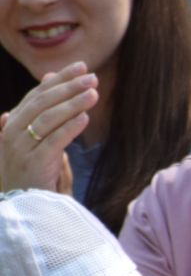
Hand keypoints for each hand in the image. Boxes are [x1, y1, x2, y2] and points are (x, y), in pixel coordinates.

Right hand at [1, 64, 95, 191]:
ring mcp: (19, 149)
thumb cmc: (34, 173)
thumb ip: (44, 111)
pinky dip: (69, 127)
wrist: (26, 208)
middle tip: (92, 77)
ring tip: (94, 93)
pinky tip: (86, 118)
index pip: (36, 96)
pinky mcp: (33, 164)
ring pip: (47, 119)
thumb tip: (50, 78)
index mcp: (12, 126)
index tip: (81, 67)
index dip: (58, 80)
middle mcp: (11, 134)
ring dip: (72, 104)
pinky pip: (53, 141)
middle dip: (67, 87)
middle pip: (41, 103)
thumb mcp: (37, 138)